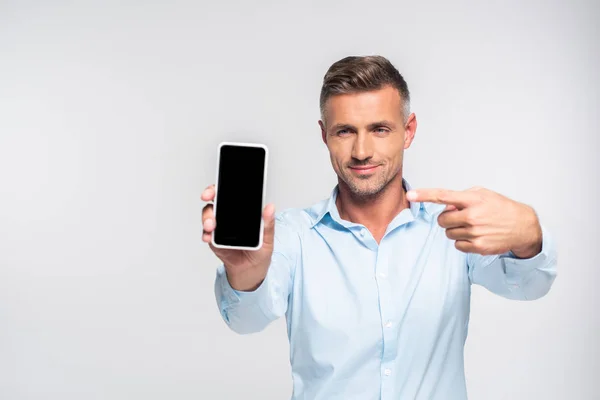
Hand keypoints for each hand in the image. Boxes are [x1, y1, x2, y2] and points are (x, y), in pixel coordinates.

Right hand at [201, 184, 275, 290]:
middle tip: (207, 197)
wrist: (251, 270)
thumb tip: (270, 208)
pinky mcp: (214, 240)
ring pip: (208, 215)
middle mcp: (229, 217)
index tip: (219, 186)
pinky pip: (206, 233)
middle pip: (216, 200)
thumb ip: (268, 224)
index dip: (224, 187)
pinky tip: (209, 237)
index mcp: (242, 212)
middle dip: (209, 194)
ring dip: (207, 217)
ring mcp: (220, 227)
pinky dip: (206, 234)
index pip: (231, 194)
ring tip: (211, 225)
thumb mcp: (268, 238)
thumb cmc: (260, 252)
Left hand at [406, 186, 542, 257]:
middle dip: (448, 219)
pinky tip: (476, 236)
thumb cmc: (501, 208)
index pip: (443, 196)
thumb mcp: (483, 194)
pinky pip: (457, 245)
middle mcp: (473, 216)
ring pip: (448, 233)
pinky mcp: (478, 247)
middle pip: (442, 220)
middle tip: (461, 217)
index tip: (410, 195)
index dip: (424, 195)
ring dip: (456, 230)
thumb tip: (445, 206)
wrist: (523, 227)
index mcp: (473, 199)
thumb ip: (461, 197)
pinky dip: (463, 241)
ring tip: (473, 226)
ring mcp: (475, 233)